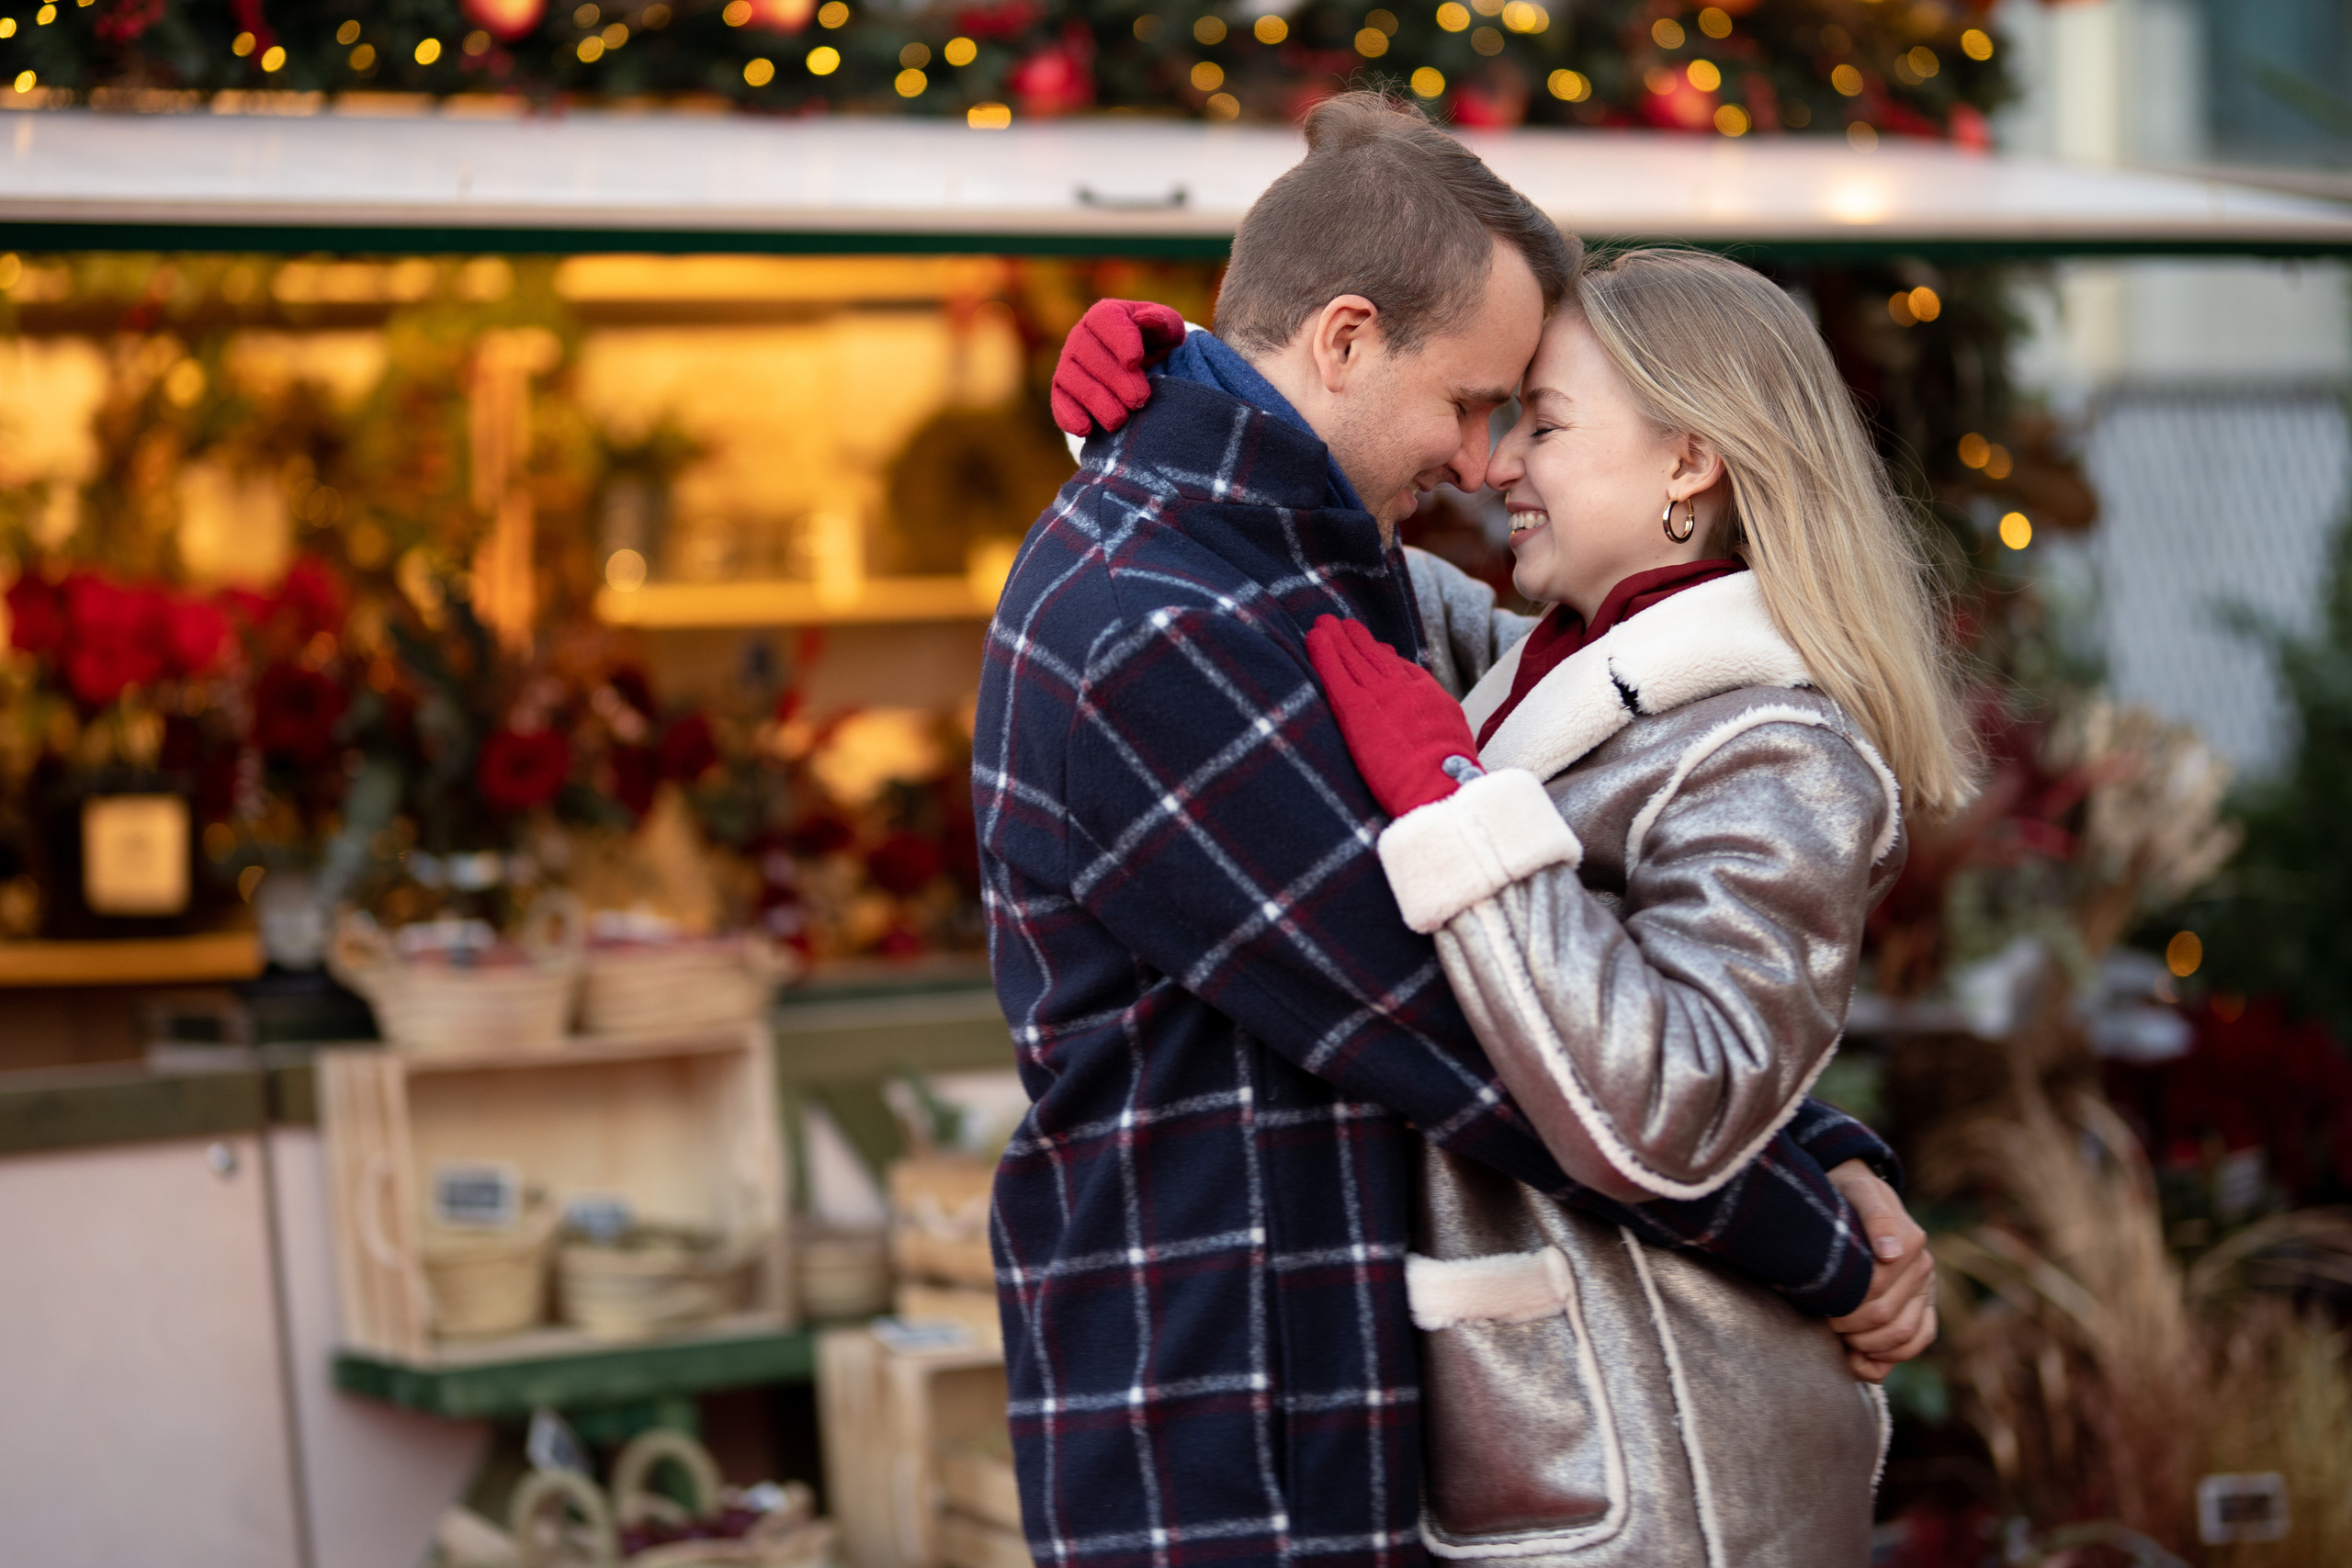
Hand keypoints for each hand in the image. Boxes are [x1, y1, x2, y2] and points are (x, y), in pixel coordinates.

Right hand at [1050, 298, 1187, 436]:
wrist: (1140, 370)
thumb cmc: (1155, 344)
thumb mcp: (1167, 331)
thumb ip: (1163, 322)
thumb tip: (1148, 319)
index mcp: (1106, 315)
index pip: (1107, 321)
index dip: (1120, 341)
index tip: (1135, 361)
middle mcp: (1081, 336)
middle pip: (1091, 355)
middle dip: (1116, 380)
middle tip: (1140, 399)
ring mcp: (1067, 364)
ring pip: (1075, 381)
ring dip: (1098, 402)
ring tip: (1121, 420)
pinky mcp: (1061, 390)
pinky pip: (1059, 402)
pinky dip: (1070, 416)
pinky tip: (1086, 430)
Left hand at [1305, 615, 1478, 817]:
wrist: (1441, 782)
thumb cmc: (1451, 775)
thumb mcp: (1454, 737)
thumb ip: (1439, 721)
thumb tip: (1434, 721)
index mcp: (1429, 694)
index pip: (1403, 669)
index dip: (1385, 657)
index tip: (1378, 649)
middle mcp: (1403, 687)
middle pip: (1375, 657)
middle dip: (1358, 640)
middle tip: (1343, 624)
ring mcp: (1379, 694)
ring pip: (1353, 659)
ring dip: (1337, 638)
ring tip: (1323, 623)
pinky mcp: (1356, 708)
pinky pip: (1335, 673)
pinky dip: (1323, 653)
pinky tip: (1313, 638)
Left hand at [1824, 1158, 1937, 1382]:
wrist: (1857, 1194)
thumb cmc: (1848, 1193)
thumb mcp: (1857, 1191)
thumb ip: (1876, 1215)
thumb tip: (1890, 1253)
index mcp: (1911, 1241)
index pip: (1877, 1289)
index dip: (1846, 1304)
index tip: (1820, 1305)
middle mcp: (1923, 1268)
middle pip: (1887, 1317)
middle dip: (1850, 1326)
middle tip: (1822, 1322)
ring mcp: (1925, 1290)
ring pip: (1904, 1336)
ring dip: (1867, 1346)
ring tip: (1839, 1339)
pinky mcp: (1922, 1307)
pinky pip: (1918, 1340)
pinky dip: (1889, 1358)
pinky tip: (1858, 1359)